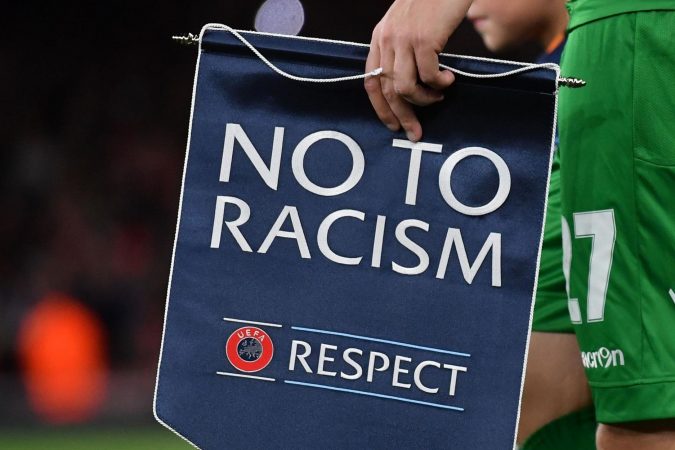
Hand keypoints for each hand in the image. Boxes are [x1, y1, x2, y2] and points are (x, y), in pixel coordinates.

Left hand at [365, 0, 472, 140]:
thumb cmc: (432, 1)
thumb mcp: (407, 24)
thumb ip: (402, 49)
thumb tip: (408, 84)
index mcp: (380, 37)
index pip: (371, 81)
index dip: (381, 108)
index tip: (393, 125)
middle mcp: (387, 40)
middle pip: (388, 89)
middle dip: (402, 116)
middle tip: (415, 132)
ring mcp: (404, 39)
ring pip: (405, 87)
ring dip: (423, 100)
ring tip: (437, 96)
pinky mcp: (423, 39)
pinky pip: (428, 75)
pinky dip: (439, 84)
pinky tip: (448, 80)